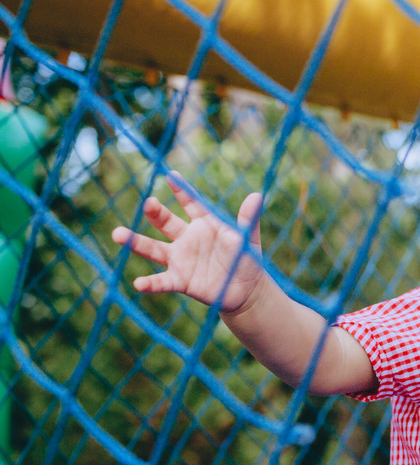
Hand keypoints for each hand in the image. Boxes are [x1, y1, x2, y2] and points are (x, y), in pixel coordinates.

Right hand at [111, 173, 264, 311]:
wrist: (246, 289)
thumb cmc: (246, 259)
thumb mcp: (248, 239)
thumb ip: (249, 219)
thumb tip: (257, 195)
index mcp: (205, 224)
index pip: (191, 203)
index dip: (182, 190)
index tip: (171, 175)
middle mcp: (187, 239)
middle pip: (166, 222)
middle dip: (156, 212)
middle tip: (148, 202)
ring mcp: (180, 259)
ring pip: (153, 249)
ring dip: (135, 242)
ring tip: (117, 234)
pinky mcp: (180, 280)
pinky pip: (162, 281)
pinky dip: (150, 283)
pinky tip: (138, 283)